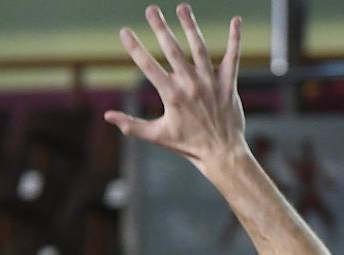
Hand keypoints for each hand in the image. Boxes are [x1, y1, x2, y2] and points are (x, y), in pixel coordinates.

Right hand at [104, 5, 246, 171]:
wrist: (220, 152)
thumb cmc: (186, 145)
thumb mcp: (156, 136)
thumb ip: (131, 125)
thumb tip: (107, 116)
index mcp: (171, 96)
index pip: (148, 67)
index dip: (134, 47)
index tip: (124, 31)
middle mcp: (190, 84)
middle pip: (173, 50)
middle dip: (160, 27)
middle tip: (150, 9)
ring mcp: (211, 81)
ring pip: (199, 47)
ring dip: (190, 25)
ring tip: (182, 7)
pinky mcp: (228, 82)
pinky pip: (233, 57)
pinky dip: (235, 39)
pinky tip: (236, 20)